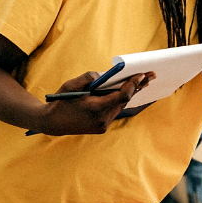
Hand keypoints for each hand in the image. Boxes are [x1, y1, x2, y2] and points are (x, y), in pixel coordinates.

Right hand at [36, 69, 154, 135]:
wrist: (52, 123)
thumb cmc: (61, 101)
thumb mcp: (72, 84)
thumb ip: (90, 78)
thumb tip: (106, 75)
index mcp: (96, 109)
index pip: (121, 96)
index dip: (132, 84)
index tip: (141, 74)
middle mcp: (102, 120)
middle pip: (124, 101)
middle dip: (136, 87)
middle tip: (150, 76)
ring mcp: (103, 125)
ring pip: (120, 106)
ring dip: (129, 94)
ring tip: (142, 82)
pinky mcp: (101, 127)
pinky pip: (114, 111)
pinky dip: (119, 101)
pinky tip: (127, 92)